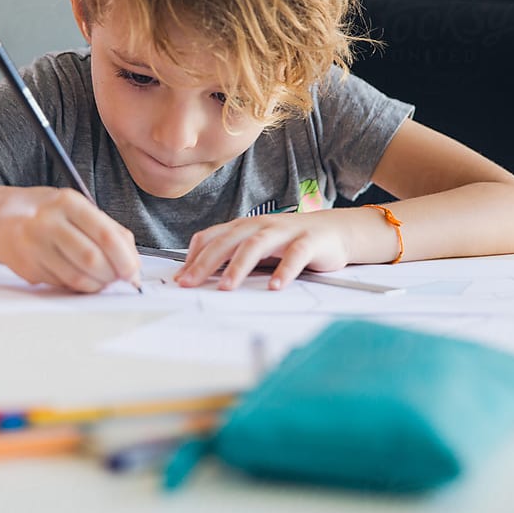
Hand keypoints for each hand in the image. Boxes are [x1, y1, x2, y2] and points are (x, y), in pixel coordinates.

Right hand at [0, 187, 139, 292]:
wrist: (4, 218)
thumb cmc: (50, 215)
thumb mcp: (80, 211)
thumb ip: (111, 232)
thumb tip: (133, 265)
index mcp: (69, 202)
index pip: (105, 235)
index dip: (124, 259)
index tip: (132, 272)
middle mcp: (48, 221)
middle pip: (91, 259)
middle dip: (110, 276)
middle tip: (117, 280)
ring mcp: (33, 244)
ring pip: (75, 277)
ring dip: (95, 285)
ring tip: (100, 281)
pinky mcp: (24, 265)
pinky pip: (60, 284)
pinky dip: (74, 286)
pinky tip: (75, 277)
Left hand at [174, 211, 352, 290]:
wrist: (333, 230)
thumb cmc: (289, 242)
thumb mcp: (256, 247)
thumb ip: (233, 257)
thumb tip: (201, 276)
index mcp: (244, 227)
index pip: (211, 237)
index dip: (193, 257)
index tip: (180, 279)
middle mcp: (260, 225)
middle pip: (227, 241)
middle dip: (206, 262)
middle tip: (190, 284)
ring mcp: (284, 232)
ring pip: (256, 245)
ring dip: (239, 266)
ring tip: (227, 287)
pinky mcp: (309, 241)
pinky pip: (295, 255)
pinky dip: (284, 270)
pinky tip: (275, 286)